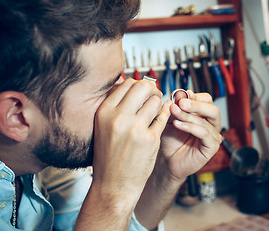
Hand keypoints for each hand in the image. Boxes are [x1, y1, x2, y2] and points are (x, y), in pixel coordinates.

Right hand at [92, 79, 170, 197]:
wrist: (113, 185)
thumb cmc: (109, 155)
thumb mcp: (103, 126)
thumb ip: (116, 105)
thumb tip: (132, 84)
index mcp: (104, 112)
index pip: (127, 83)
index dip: (138, 85)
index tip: (143, 92)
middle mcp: (118, 118)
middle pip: (143, 87)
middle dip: (152, 89)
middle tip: (154, 97)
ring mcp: (135, 129)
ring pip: (155, 101)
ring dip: (158, 104)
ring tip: (155, 112)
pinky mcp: (150, 140)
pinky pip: (162, 117)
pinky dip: (165, 115)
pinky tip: (162, 117)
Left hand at [159, 90, 221, 180]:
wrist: (166, 160)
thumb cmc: (169, 140)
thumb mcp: (170, 118)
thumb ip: (176, 106)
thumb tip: (180, 93)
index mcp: (203, 115)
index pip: (206, 99)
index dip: (194, 96)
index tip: (178, 96)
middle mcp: (211, 124)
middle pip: (212, 107)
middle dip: (195, 104)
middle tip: (180, 103)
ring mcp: (213, 135)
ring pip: (206, 120)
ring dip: (189, 115)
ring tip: (174, 113)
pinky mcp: (212, 147)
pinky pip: (204, 133)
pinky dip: (190, 127)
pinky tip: (177, 125)